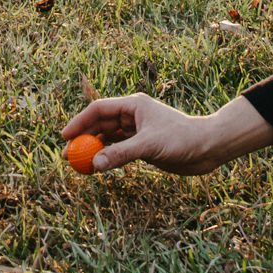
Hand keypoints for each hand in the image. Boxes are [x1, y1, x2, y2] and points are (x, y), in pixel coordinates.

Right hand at [59, 93, 272, 176]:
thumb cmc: (182, 139)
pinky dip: (107, 157)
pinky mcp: (142, 146)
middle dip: (83, 139)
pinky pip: (118, 150)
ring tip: (78, 164)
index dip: (79, 122)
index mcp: (134, 105)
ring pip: (108, 138)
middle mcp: (133, 116)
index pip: (99, 110)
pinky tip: (98, 167)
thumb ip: (121, 154)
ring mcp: (137, 131)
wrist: (208, 148)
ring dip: (94, 149)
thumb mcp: (149, 145)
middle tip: (67, 155)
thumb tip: (95, 164)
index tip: (64, 137)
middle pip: (100, 124)